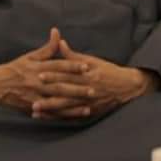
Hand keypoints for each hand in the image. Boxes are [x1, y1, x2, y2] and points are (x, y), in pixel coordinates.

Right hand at [0, 28, 93, 115]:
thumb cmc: (15, 69)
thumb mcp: (30, 56)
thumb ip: (47, 48)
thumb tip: (57, 31)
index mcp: (37, 68)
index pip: (57, 66)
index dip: (72, 66)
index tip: (86, 66)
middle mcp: (36, 82)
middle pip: (59, 85)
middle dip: (77, 87)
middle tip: (93, 88)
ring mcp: (34, 97)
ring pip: (56, 101)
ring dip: (73, 104)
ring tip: (88, 105)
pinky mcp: (33, 108)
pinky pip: (51, 113)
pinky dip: (63, 115)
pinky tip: (75, 115)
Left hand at [30, 39, 159, 119]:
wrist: (127, 86)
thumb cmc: (108, 71)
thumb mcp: (92, 60)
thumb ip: (74, 55)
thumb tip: (60, 42)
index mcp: (88, 74)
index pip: (67, 74)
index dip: (53, 74)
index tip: (38, 74)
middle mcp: (88, 89)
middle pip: (65, 92)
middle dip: (48, 95)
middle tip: (33, 96)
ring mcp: (89, 102)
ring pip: (67, 107)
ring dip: (51, 109)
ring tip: (36, 110)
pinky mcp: (89, 112)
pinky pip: (71, 116)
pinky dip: (59, 117)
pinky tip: (48, 118)